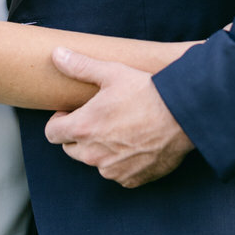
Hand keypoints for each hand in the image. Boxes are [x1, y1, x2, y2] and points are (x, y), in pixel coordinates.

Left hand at [44, 48, 194, 188]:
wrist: (183, 115)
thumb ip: (80, 66)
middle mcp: (94, 154)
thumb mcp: (112, 73)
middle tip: (97, 119)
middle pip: (70, 149)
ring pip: (94, 162)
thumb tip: (57, 54)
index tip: (71, 113)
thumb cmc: (146, 92)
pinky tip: (135, 144)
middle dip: (78, 136)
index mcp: (83, 128)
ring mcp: (113, 170)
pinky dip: (121, 162)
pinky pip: (117, 173)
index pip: (51, 134)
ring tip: (119, 130)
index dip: (59, 122)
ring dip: (100, 150)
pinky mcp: (132, 180)